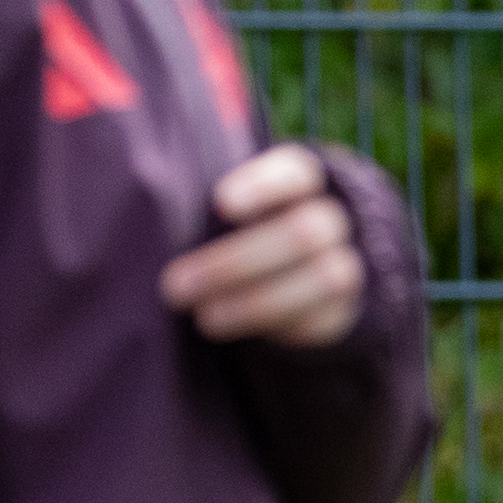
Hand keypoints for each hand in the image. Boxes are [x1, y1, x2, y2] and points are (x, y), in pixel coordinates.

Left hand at [160, 146, 365, 348]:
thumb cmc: (245, 226)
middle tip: (177, 284)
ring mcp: (345, 265)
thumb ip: (206, 201)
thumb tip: (156, 201)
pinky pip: (322, 320)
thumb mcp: (231, 204)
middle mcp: (333, 219)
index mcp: (304, 181)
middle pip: (303, 232)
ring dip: (257, 301)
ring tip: (204, 317)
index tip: (220, 203)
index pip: (295, 173)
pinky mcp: (343, 311)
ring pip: (323, 278)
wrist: (299, 269)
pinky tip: (236, 328)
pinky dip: (278, 328)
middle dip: (236, 262)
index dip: (262, 186)